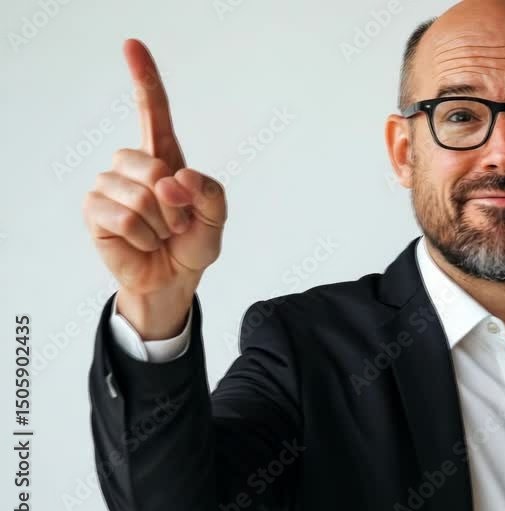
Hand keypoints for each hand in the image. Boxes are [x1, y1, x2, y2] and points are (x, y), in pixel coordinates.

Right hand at [82, 38, 226, 337]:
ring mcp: (109, 185)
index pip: (154, 111)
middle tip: (177, 223)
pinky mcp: (94, 210)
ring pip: (141, 195)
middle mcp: (133, 165)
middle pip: (154, 164)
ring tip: (160, 234)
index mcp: (164, 157)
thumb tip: (173, 180)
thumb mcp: (216, 218)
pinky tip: (143, 243)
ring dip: (161, 224)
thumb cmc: (192, 244)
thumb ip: (209, 193)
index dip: (144, 78)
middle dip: (176, 203)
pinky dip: (144, 236)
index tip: (132, 45)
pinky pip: (125, 217)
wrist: (172, 279)